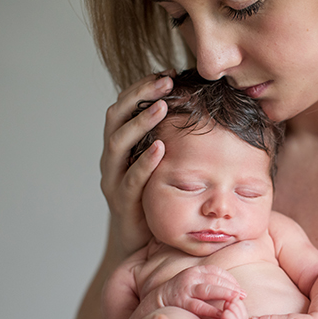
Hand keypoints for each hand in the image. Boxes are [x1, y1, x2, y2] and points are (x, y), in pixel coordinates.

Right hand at [101, 72, 173, 257]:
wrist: (142, 245)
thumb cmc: (158, 199)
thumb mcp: (165, 164)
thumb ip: (173, 139)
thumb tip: (204, 109)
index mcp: (122, 145)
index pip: (125, 106)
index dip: (143, 87)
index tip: (168, 73)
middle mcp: (112, 159)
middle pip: (117, 118)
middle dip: (140, 95)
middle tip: (165, 81)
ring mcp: (113, 180)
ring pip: (118, 144)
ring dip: (140, 123)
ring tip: (161, 107)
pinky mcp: (122, 202)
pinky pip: (131, 179)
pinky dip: (145, 161)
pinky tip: (161, 148)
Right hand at [140, 265, 245, 318]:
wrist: (153, 306)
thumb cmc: (179, 298)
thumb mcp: (193, 286)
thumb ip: (209, 285)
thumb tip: (234, 292)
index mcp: (195, 271)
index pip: (218, 272)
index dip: (231, 280)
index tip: (241, 291)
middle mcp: (190, 277)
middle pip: (217, 279)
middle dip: (232, 287)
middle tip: (244, 296)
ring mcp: (185, 289)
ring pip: (210, 289)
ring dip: (226, 294)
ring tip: (237, 301)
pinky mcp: (180, 302)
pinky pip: (199, 306)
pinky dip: (212, 310)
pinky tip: (223, 315)